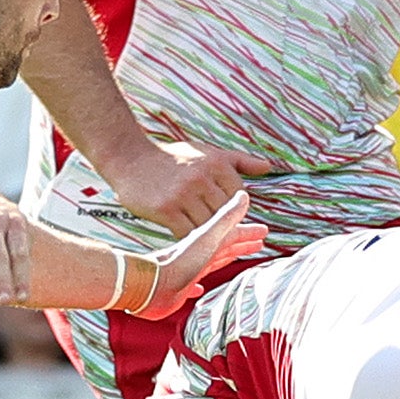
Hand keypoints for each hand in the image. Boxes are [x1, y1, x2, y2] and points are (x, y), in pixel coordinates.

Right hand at [106, 137, 270, 233]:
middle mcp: (202, 178)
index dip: (237, 209)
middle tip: (226, 238)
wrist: (130, 158)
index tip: (232, 219)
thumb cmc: (171, 158)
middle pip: (225, 212)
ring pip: (208, 225)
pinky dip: (191, 240)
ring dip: (210, 237)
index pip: (239, 194)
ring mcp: (184, 195)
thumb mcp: (207, 152)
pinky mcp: (166, 209)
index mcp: (215, 163)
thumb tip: (268, 167)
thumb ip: (239, 161)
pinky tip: (190, 244)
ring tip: (211, 246)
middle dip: (226, 226)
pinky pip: (187, 233)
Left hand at [122, 190, 265, 314]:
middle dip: (241, 244)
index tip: (264, 231)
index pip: (233, 233)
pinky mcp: (179, 289)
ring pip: (212, 262)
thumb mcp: (207, 237)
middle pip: (225, 246)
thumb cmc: (179, 261)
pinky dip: (199, 284)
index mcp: (208, 242)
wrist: (149, 283)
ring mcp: (189, 271)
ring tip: (237, 259)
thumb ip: (225, 217)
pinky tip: (199, 288)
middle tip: (258, 243)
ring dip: (226, 259)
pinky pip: (193, 284)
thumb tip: (244, 195)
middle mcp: (199, 255)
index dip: (248, 232)